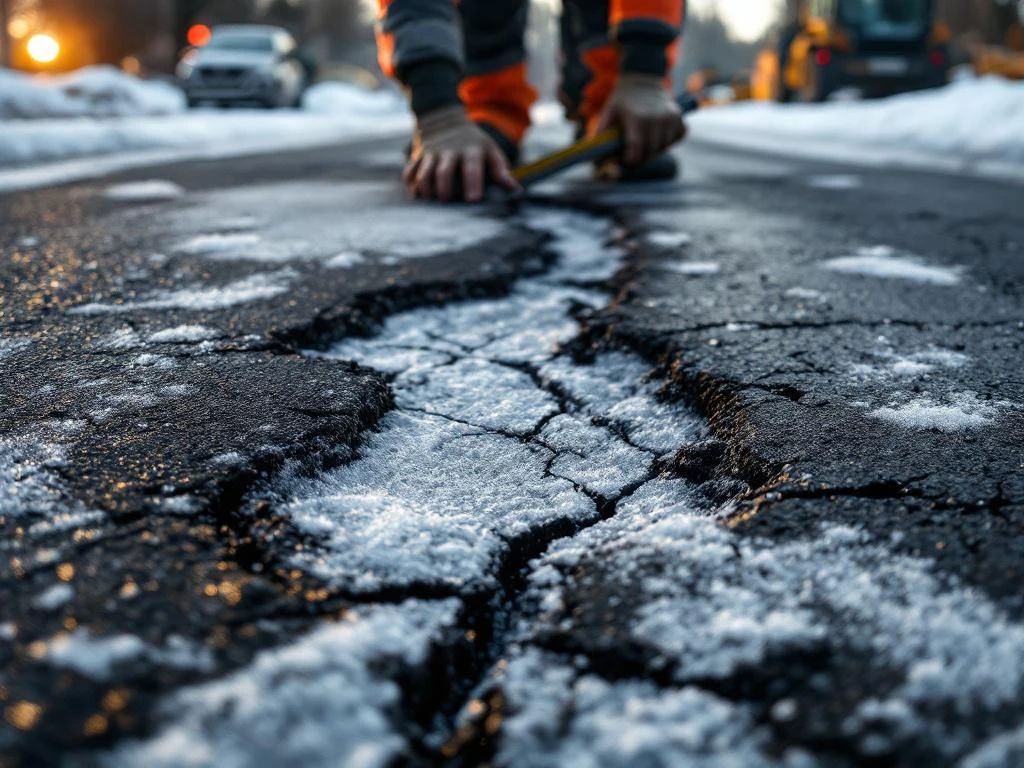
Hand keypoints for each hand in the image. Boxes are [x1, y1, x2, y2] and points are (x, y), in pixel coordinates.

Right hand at [404, 106, 519, 201]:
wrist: (443, 119)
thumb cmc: (473, 143)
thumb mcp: (489, 150)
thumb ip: (500, 170)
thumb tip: (516, 190)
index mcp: (470, 150)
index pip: (471, 166)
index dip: (472, 182)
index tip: (473, 199)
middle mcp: (449, 151)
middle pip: (443, 171)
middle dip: (445, 189)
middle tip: (447, 202)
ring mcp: (431, 153)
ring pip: (424, 173)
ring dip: (426, 190)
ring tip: (431, 202)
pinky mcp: (417, 157)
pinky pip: (410, 172)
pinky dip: (411, 186)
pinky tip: (417, 197)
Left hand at [598, 74, 686, 166]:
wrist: (643, 79)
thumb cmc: (623, 100)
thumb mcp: (608, 113)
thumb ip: (602, 135)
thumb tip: (597, 160)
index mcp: (637, 119)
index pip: (636, 151)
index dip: (629, 162)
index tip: (624, 161)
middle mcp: (657, 119)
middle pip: (650, 153)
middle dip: (640, 159)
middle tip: (631, 156)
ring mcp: (670, 118)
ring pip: (664, 148)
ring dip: (654, 150)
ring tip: (644, 141)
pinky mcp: (679, 118)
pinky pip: (677, 138)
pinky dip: (669, 140)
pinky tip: (658, 133)